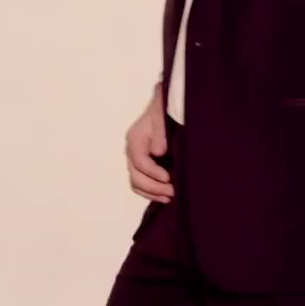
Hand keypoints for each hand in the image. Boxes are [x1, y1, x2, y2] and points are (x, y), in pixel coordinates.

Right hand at [125, 83, 171, 202]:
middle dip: (154, 187)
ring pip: (137, 183)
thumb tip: (158, 152)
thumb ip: (160, 134)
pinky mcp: (143, 167)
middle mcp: (132, 151)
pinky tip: (166, 197)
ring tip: (170, 197)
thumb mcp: (164, 118)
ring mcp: (136, 160)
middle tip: (172, 192)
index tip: (169, 178)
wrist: (166, 108)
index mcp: (135, 139)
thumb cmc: (166, 112)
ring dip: (152, 193)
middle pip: (136, 176)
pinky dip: (152, 192)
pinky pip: (141, 184)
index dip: (153, 172)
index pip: (139, 161)